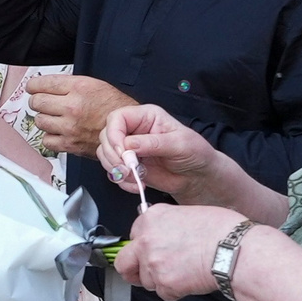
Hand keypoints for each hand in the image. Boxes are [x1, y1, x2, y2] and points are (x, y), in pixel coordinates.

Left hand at [21, 73, 132, 158]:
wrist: (129, 130)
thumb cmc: (115, 107)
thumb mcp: (95, 85)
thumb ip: (70, 85)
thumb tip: (46, 85)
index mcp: (79, 88)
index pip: (41, 84)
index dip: (33, 86)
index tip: (33, 88)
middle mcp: (72, 107)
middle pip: (36, 102)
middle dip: (38, 101)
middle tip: (44, 102)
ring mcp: (70, 127)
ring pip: (39, 121)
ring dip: (44, 118)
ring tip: (54, 117)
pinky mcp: (70, 144)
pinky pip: (46, 140)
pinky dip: (50, 137)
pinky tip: (58, 132)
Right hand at [99, 103, 217, 195]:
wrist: (197, 176)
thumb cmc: (195, 153)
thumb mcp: (179, 144)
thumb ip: (154, 143)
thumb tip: (129, 145)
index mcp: (146, 116)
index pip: (118, 118)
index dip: (114, 134)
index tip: (121, 152)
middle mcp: (134, 130)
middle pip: (106, 136)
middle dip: (113, 155)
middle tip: (128, 168)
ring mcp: (129, 148)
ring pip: (105, 154)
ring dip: (116, 169)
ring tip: (135, 177)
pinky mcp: (128, 165)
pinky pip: (113, 171)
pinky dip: (121, 181)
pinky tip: (136, 184)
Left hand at [115, 202, 246, 299]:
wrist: (235, 251)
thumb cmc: (223, 230)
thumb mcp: (189, 213)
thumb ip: (167, 224)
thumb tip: (164, 233)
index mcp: (152, 218)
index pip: (133, 234)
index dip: (143, 245)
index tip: (150, 250)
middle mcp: (146, 240)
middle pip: (124, 262)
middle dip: (133, 270)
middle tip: (146, 272)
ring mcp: (152, 264)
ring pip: (146, 281)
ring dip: (160, 281)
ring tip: (184, 272)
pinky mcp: (164, 284)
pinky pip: (164, 294)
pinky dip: (175, 292)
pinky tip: (191, 280)